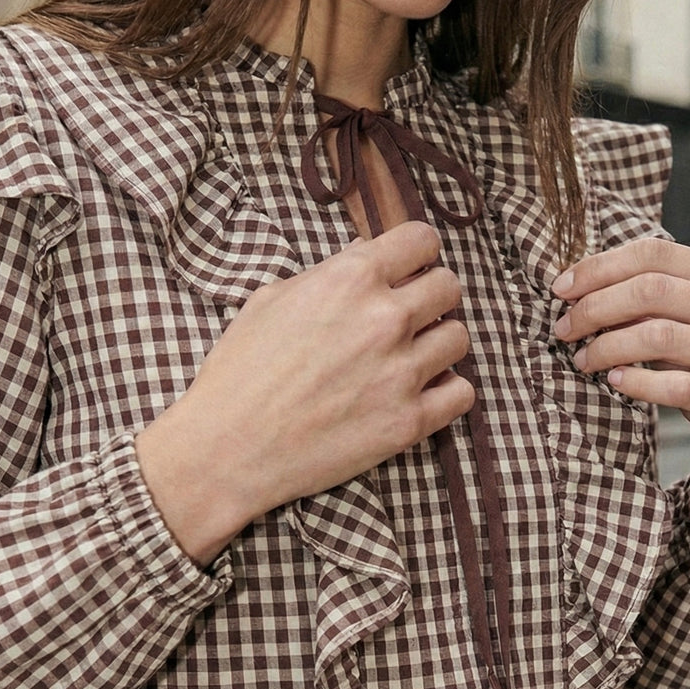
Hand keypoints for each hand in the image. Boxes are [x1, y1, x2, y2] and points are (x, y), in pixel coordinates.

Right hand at [136, 222, 473, 564]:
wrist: (228, 449)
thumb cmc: (239, 373)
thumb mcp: (270, 301)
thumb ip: (327, 275)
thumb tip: (366, 258)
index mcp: (351, 278)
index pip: (422, 240)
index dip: (416, 254)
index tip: (408, 270)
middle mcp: (385, 319)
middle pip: (449, 287)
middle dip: (431, 297)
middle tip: (409, 317)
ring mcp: (402, 372)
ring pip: (459, 338)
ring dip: (438, 345)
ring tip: (409, 359)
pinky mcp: (409, 422)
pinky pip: (462, 393)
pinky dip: (447, 391)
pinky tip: (421, 393)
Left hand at [552, 237, 689, 551]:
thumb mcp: (685, 324)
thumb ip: (648, 301)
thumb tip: (576, 287)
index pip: (655, 254)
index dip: (600, 267)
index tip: (560, 289)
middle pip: (652, 290)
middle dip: (595, 308)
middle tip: (564, 329)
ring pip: (659, 336)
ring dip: (607, 347)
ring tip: (582, 360)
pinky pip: (676, 386)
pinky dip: (636, 382)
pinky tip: (613, 382)